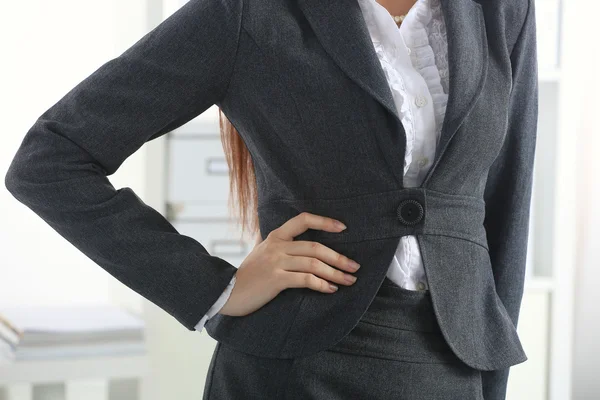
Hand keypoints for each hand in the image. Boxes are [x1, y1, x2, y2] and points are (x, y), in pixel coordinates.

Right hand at [218, 212, 360, 316]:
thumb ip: (281, 247)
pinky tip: (331, 289)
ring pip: (313, 264)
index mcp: (276, 236)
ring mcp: (276, 262)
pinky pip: (305, 279)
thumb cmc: (249, 276)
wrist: (227, 292)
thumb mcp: (263, 253)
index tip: (343, 227)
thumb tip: (305, 248)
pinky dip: (321, 284)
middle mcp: (277, 246)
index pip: (303, 219)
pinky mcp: (275, 279)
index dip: (324, 221)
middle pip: (315, 247)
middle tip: (355, 266)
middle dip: (339, 257)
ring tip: (349, 280)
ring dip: (335, 273)